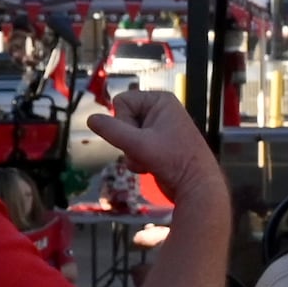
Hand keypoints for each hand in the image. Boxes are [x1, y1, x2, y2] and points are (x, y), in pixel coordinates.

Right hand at [85, 88, 223, 209]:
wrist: (196, 186)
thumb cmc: (174, 160)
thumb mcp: (139, 144)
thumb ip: (112, 131)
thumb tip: (91, 119)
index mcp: (159, 100)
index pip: (121, 102)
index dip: (123, 121)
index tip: (139, 136)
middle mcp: (159, 110)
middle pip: (122, 120)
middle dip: (128, 140)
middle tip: (145, 151)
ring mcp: (158, 128)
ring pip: (125, 136)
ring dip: (131, 152)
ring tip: (148, 160)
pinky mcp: (157, 145)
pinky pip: (133, 147)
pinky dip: (137, 158)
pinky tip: (149, 167)